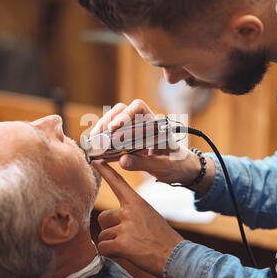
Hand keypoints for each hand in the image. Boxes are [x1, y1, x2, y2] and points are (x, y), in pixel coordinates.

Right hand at [90, 99, 215, 192]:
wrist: (182, 170)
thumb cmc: (178, 165)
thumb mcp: (163, 167)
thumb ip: (144, 163)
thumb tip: (122, 161)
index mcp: (156, 124)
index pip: (139, 107)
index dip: (124, 115)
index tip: (113, 128)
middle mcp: (145, 123)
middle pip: (122, 111)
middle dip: (108, 121)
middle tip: (98, 136)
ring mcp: (136, 131)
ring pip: (115, 122)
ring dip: (103, 131)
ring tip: (94, 142)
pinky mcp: (130, 142)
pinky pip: (114, 138)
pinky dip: (105, 143)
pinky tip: (97, 151)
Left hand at [92, 159, 183, 277]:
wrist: (175, 256)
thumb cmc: (162, 238)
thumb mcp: (149, 216)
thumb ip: (130, 213)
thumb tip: (110, 221)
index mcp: (137, 202)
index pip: (118, 183)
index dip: (105, 171)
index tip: (95, 160)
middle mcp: (128, 212)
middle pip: (103, 217)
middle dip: (110, 228)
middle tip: (128, 236)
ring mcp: (125, 227)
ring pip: (103, 235)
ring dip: (112, 243)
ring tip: (131, 246)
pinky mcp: (121, 244)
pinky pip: (103, 248)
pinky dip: (111, 253)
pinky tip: (125, 253)